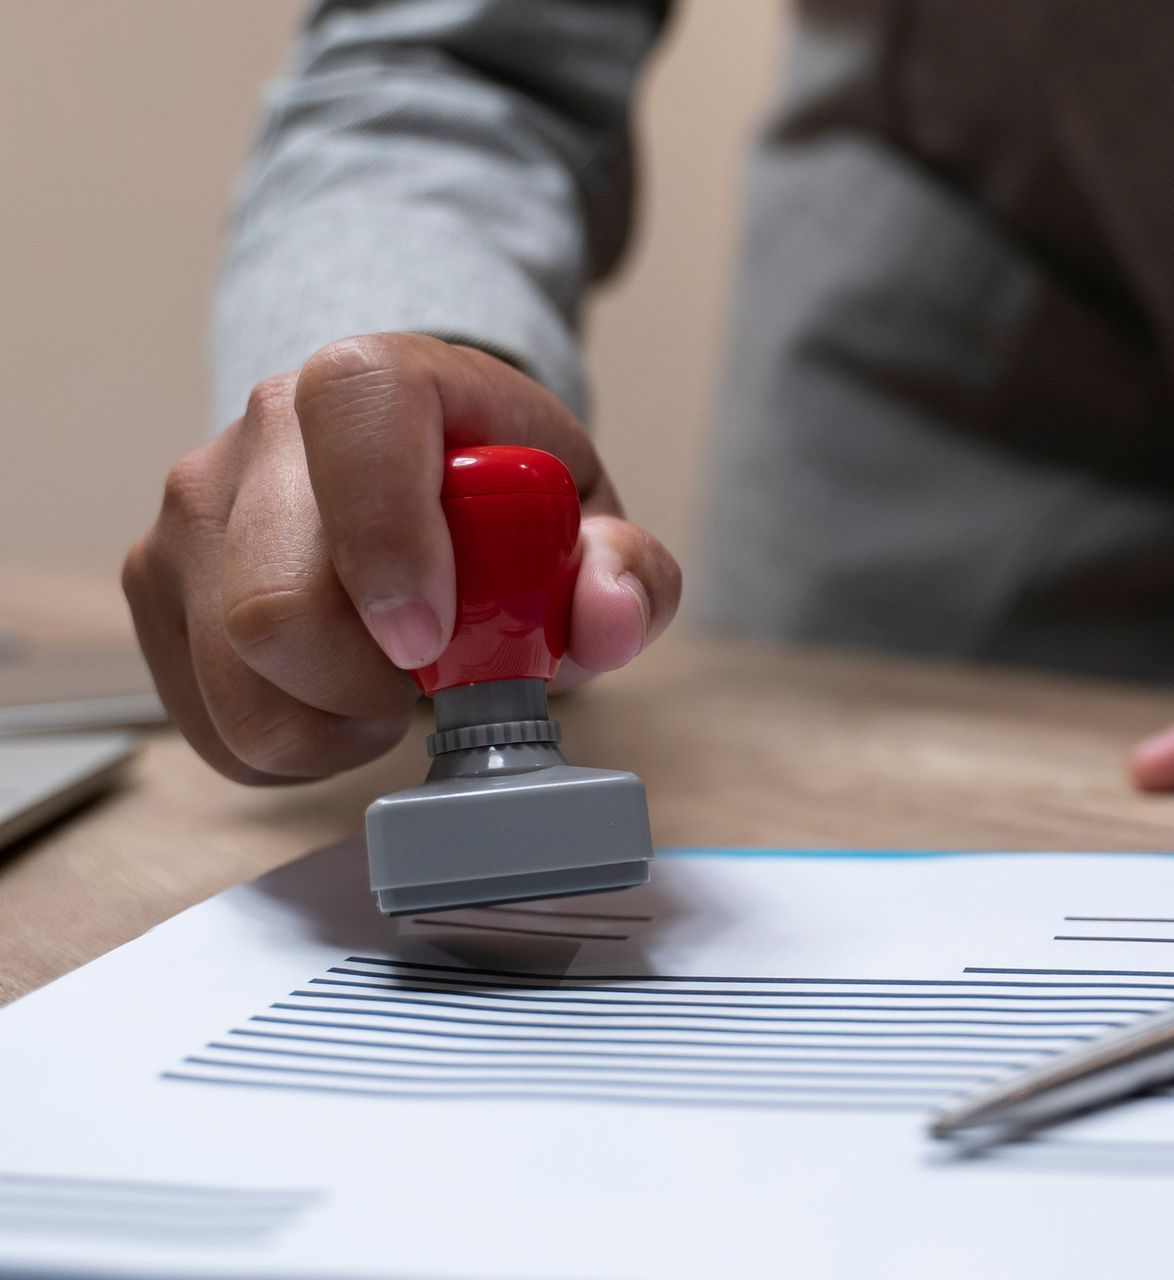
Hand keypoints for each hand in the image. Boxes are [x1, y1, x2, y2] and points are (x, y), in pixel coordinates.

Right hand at [124, 334, 680, 783]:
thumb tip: (609, 613)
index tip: (429, 637)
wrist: (409, 474)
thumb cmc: (502, 498)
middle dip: (370, 683)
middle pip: (275, 600)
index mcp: (379, 380)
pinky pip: (210, 718)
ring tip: (389, 694)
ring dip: (333, 726)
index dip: (388, 540)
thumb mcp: (589, 521)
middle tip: (430, 680)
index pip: (356, 421)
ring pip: (235, 677)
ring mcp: (194, 509)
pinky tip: (338, 706)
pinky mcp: (156, 583)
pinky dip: (289, 746)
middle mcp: (264, 429)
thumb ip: (628, 567)